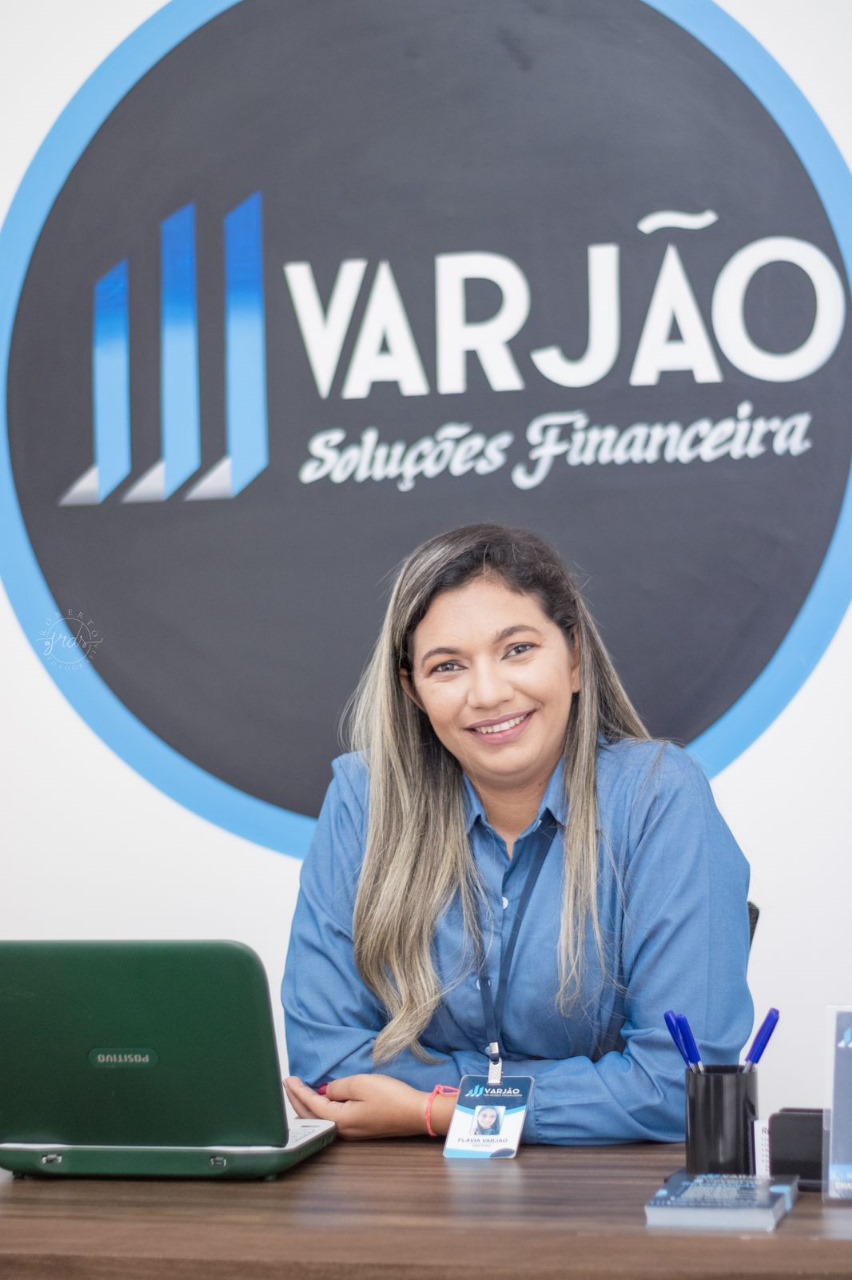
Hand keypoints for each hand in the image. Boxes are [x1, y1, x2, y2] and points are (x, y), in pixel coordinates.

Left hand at [284, 1073, 434, 1139]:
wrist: (416, 1113)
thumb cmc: (391, 1097)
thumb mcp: (361, 1084)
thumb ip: (338, 1087)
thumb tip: (325, 1091)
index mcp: (340, 1120)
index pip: (311, 1105)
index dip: (298, 1092)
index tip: (287, 1079)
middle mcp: (342, 1130)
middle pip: (312, 1117)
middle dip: (297, 1101)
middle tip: (288, 1085)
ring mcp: (352, 1132)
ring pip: (321, 1119)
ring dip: (307, 1106)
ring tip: (299, 1092)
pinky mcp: (360, 1128)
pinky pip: (332, 1119)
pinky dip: (320, 1109)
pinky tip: (321, 1101)